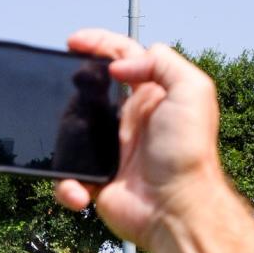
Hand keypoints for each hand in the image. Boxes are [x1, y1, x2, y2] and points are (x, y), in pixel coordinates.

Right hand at [54, 30, 223, 248]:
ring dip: (64, 144)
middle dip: (71, 94)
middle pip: (89, 94)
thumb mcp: (192, 91)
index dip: (98, 44)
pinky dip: (67, 184)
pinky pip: (68, 177)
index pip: (122, 58)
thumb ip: (161, 63)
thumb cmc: (188, 154)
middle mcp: (130, 121)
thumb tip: (119, 67)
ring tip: (77, 154)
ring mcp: (112, 152)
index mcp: (150, 97)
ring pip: (71, 136)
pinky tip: (82, 190)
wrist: (176, 209)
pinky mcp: (98, 181)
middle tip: (61, 97)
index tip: (73, 42)